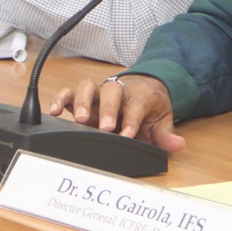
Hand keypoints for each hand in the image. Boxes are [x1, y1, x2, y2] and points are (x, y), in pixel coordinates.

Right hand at [48, 74, 185, 151]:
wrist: (142, 89)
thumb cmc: (149, 107)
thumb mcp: (162, 120)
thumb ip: (166, 135)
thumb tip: (177, 144)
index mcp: (139, 95)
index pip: (136, 105)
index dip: (131, 120)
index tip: (127, 135)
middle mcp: (117, 92)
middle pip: (111, 91)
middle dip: (107, 109)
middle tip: (105, 128)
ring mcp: (99, 94)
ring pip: (88, 86)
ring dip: (82, 101)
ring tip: (78, 120)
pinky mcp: (84, 98)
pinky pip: (69, 93)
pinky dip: (60, 99)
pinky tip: (54, 112)